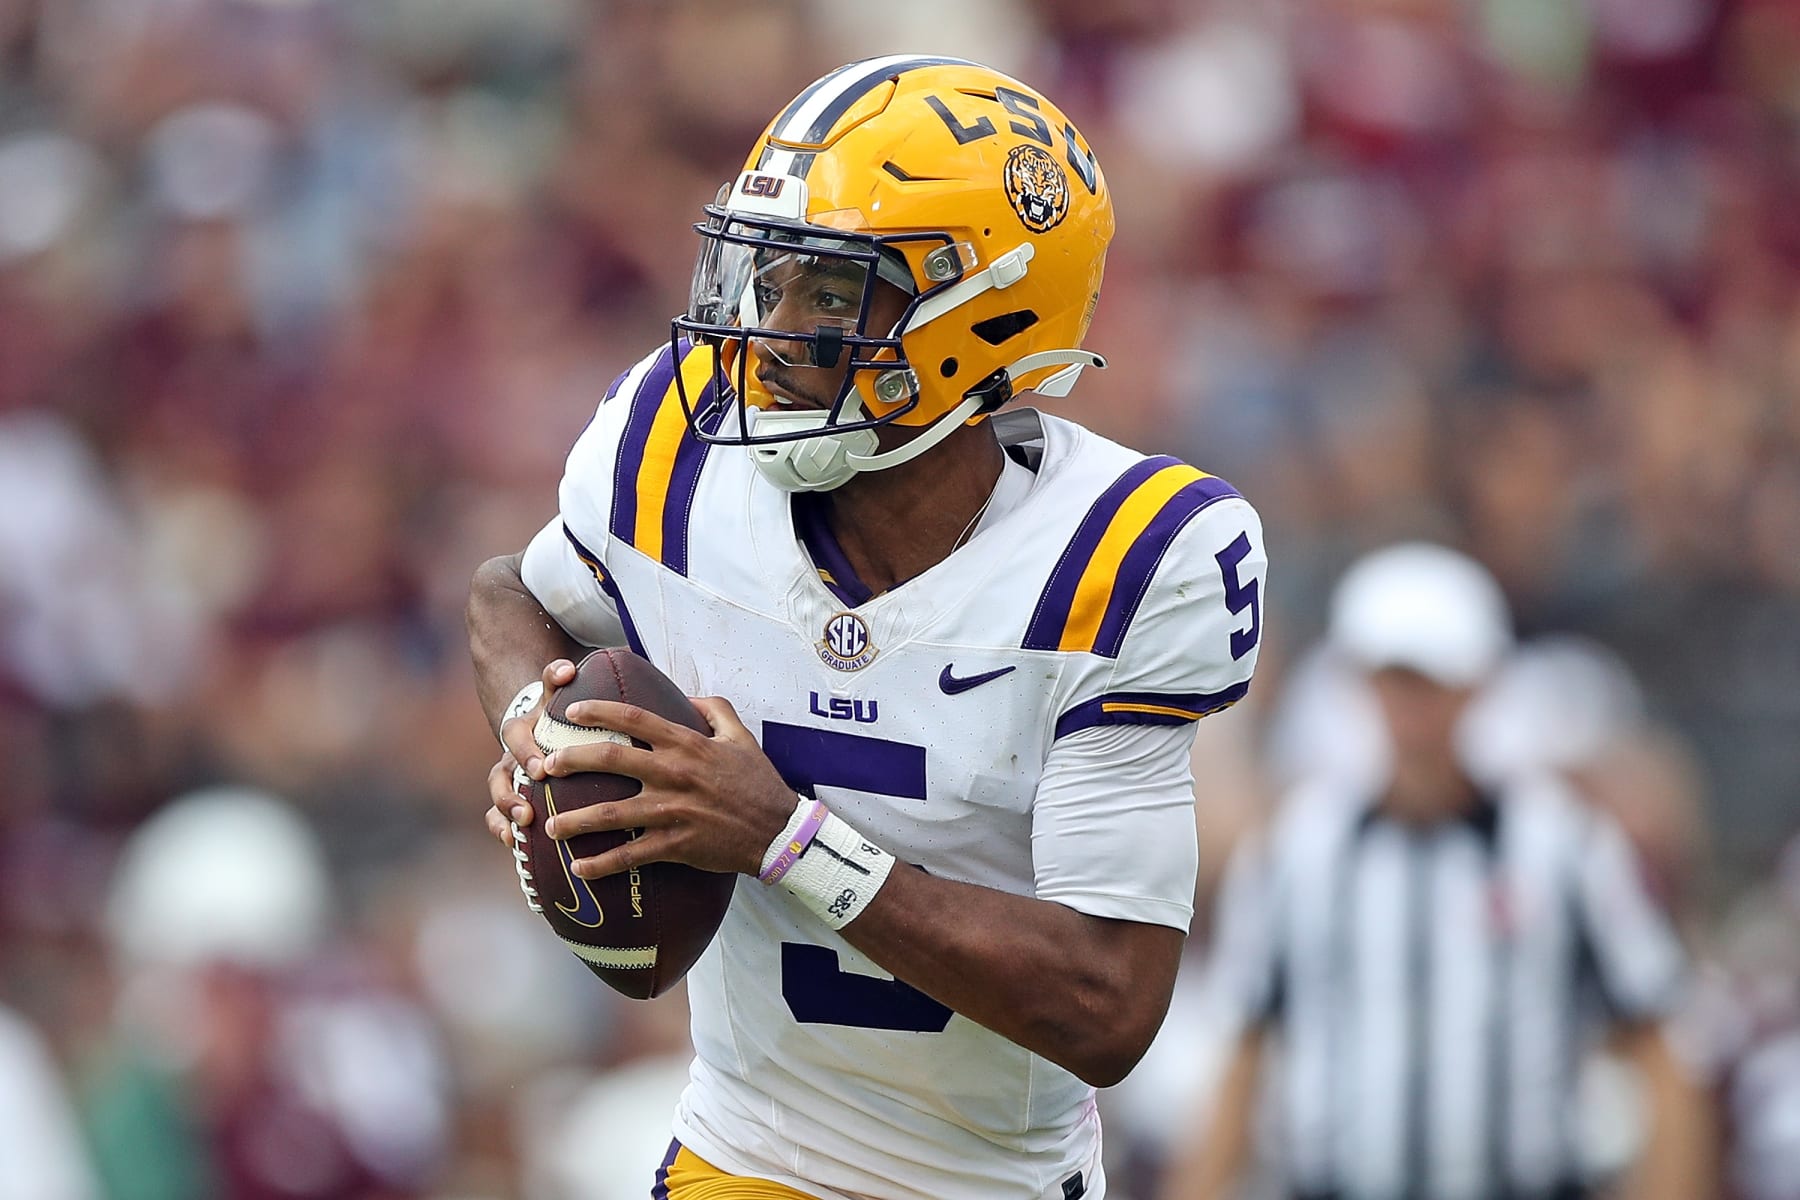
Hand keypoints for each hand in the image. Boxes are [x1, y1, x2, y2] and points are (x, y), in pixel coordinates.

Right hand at [483, 658, 578, 845]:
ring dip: (506, 813)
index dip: (525, 754)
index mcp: (520, 730)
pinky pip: (497, 818)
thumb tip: (568, 667)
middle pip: (500, 776)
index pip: (516, 739)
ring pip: (497, 797)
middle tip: (528, 811)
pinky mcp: (508, 799)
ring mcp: (506, 779)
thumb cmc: (554, 713)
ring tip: (522, 826)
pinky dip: (503, 830)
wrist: (540, 729)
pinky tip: (514, 845)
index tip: (541, 771)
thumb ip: (556, 678)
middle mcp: (508, 756)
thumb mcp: (555, 695)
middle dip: (511, 794)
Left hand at [539, 695, 794, 877]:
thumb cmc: (758, 781)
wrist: (777, 831)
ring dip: (575, 821)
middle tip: (545, 765)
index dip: (599, 710)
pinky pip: (630, 856)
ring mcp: (672, 811)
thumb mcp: (740, 735)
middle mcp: (674, 774)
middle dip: (571, 759)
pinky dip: (601, 864)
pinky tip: (578, 868)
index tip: (572, 711)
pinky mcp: (674, 845)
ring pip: (611, 814)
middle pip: (610, 759)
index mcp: (687, 744)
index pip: (634, 718)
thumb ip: (713, 709)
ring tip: (550, 827)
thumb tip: (685, 697)